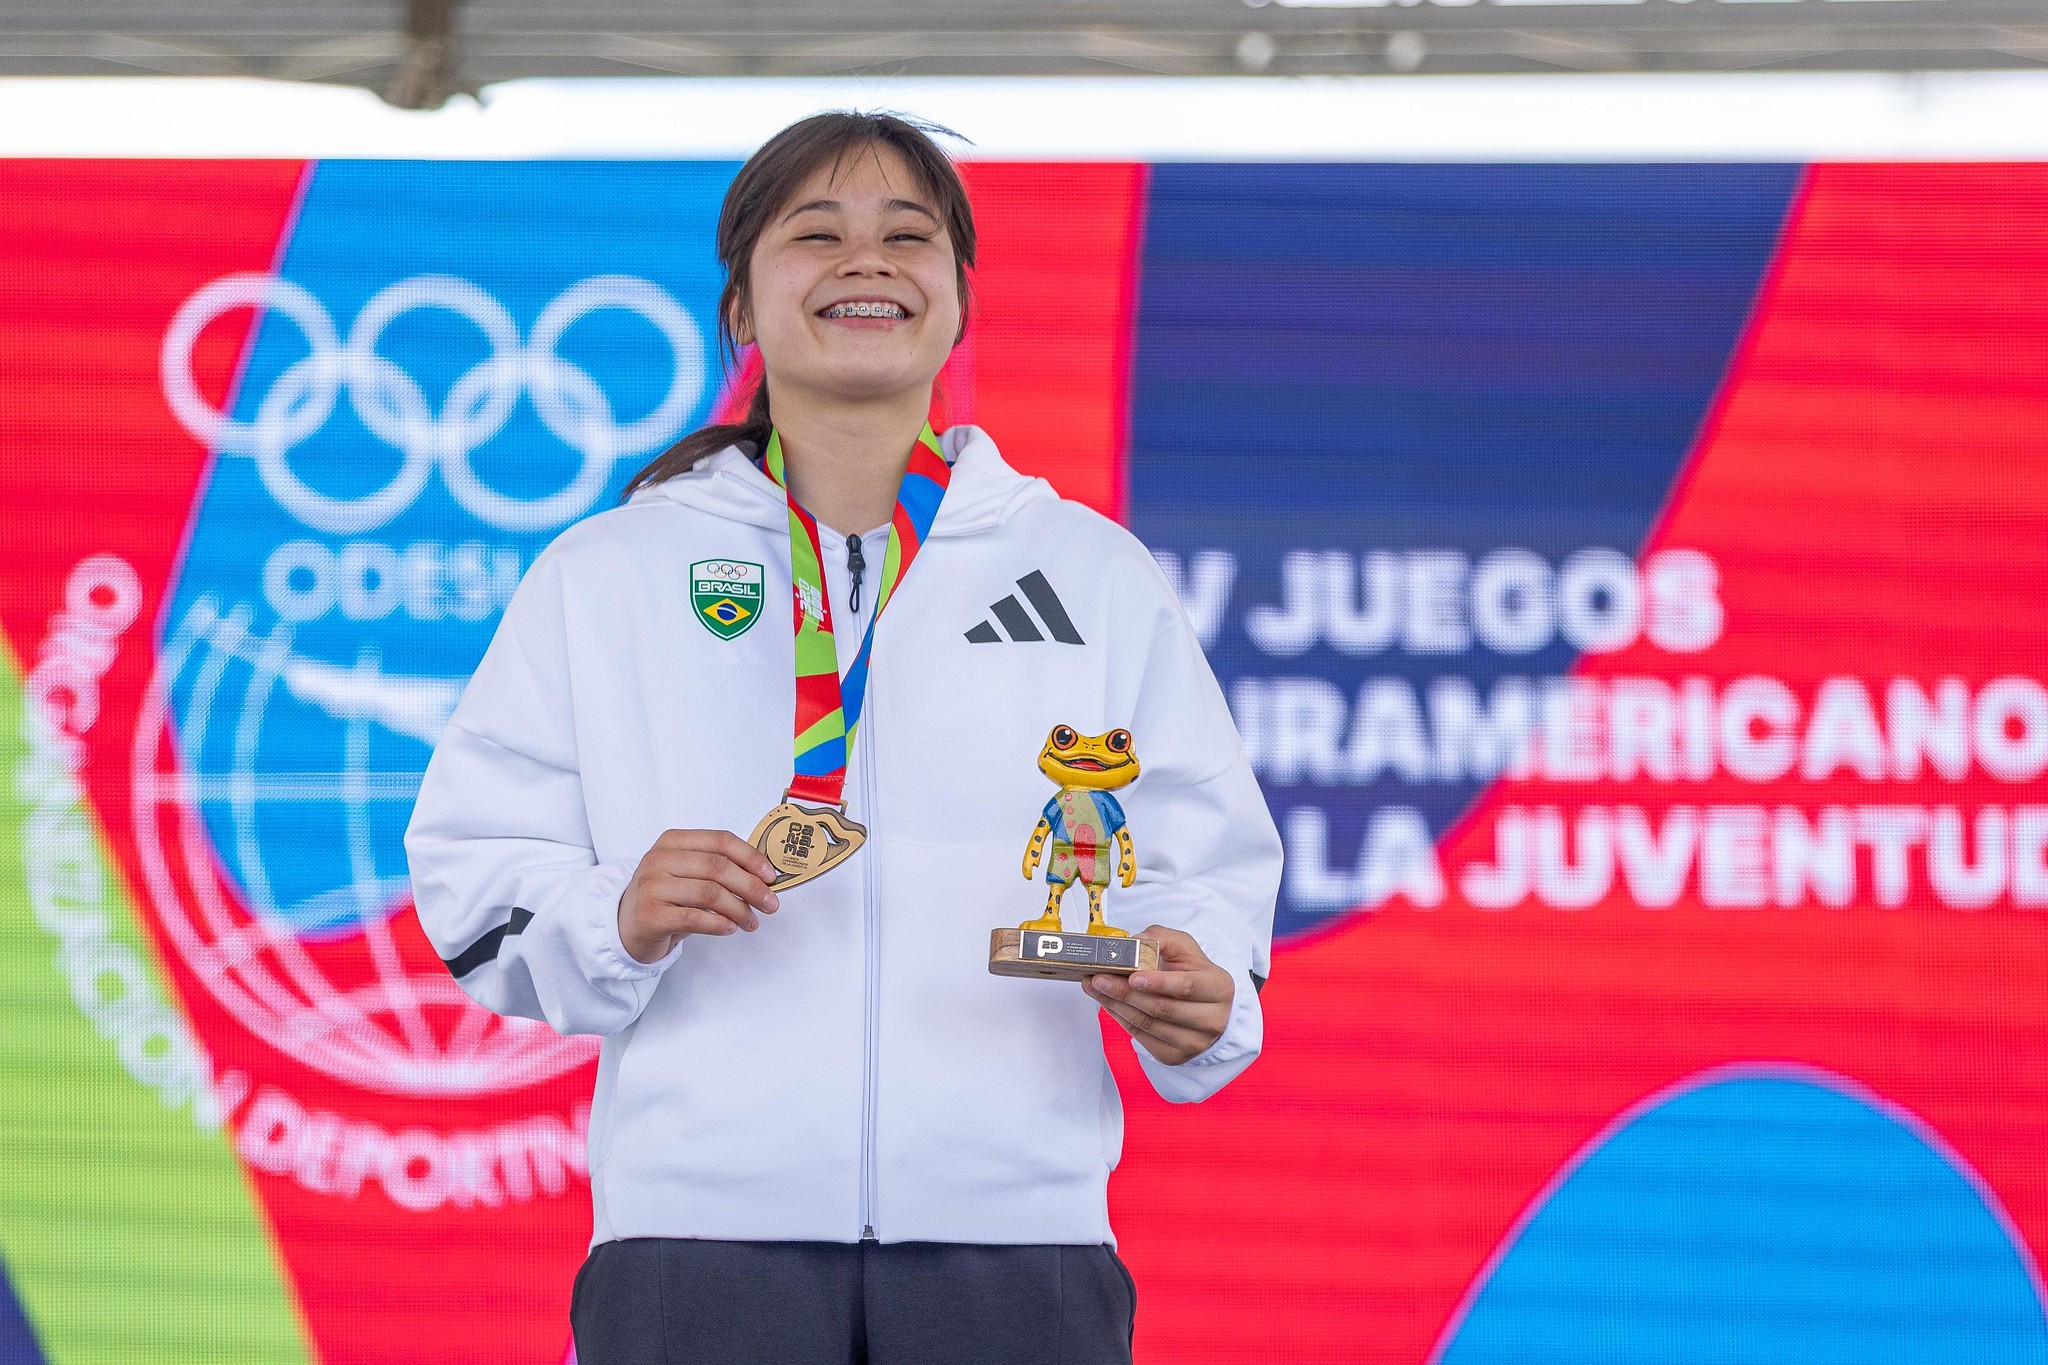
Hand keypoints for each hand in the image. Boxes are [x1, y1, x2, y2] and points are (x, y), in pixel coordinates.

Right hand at [617, 829, 780, 963]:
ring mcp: (651, 886)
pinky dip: (719, 924)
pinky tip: (730, 928)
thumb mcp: (688, 874)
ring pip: (710, 893)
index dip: (750, 857)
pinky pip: (695, 918)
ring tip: (751, 922)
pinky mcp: (650, 915)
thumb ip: (718, 868)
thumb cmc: (666, 898)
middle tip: (770, 904)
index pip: (720, 840)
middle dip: (751, 887)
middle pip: (718, 867)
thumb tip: (764, 876)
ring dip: (739, 910)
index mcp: (672, 841)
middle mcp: (659, 859)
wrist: (626, 926)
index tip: (770, 875)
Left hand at [1083, 926, 1233, 1064]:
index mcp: (1219, 988)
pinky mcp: (1175, 1056)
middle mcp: (1212, 1019)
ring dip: (1116, 1005)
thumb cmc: (1193, 974)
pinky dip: (1120, 1018)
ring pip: (1147, 1024)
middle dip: (1125, 992)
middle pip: (1161, 1008)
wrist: (1205, 1006)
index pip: (1186, 986)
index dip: (1158, 982)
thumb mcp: (1185, 949)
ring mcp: (1194, 1043)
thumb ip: (1161, 938)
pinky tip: (1108, 1002)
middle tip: (1099, 978)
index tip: (1132, 976)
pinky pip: (1141, 1037)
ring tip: (1095, 987)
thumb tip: (1134, 942)